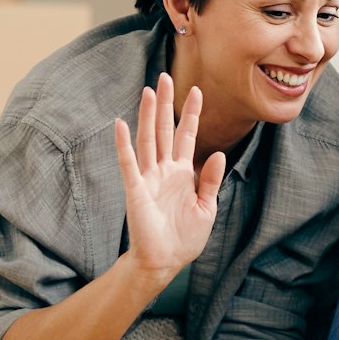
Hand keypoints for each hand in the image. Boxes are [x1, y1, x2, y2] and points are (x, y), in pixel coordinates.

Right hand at [113, 73, 224, 281]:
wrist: (164, 262)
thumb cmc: (184, 237)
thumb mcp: (207, 208)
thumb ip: (210, 181)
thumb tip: (217, 153)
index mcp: (182, 173)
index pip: (187, 136)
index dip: (192, 114)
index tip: (197, 91)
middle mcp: (164, 170)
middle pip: (164, 129)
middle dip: (166, 104)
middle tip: (166, 77)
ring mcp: (149, 178)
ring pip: (148, 140)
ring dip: (147, 115)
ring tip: (148, 90)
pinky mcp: (136, 190)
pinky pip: (129, 164)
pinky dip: (124, 144)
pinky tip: (121, 125)